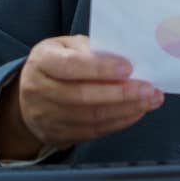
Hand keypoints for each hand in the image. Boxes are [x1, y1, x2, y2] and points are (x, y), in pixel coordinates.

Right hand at [0, 35, 163, 158]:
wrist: (29, 93)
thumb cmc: (59, 61)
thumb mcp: (69, 45)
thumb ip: (92, 49)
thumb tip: (125, 57)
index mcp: (42, 61)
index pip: (71, 66)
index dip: (101, 68)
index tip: (129, 68)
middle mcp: (38, 90)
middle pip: (82, 96)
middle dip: (121, 94)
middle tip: (149, 89)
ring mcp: (44, 117)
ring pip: (89, 117)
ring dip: (125, 110)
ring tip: (150, 100)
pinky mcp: (56, 135)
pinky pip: (91, 132)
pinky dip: (117, 122)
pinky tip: (135, 112)